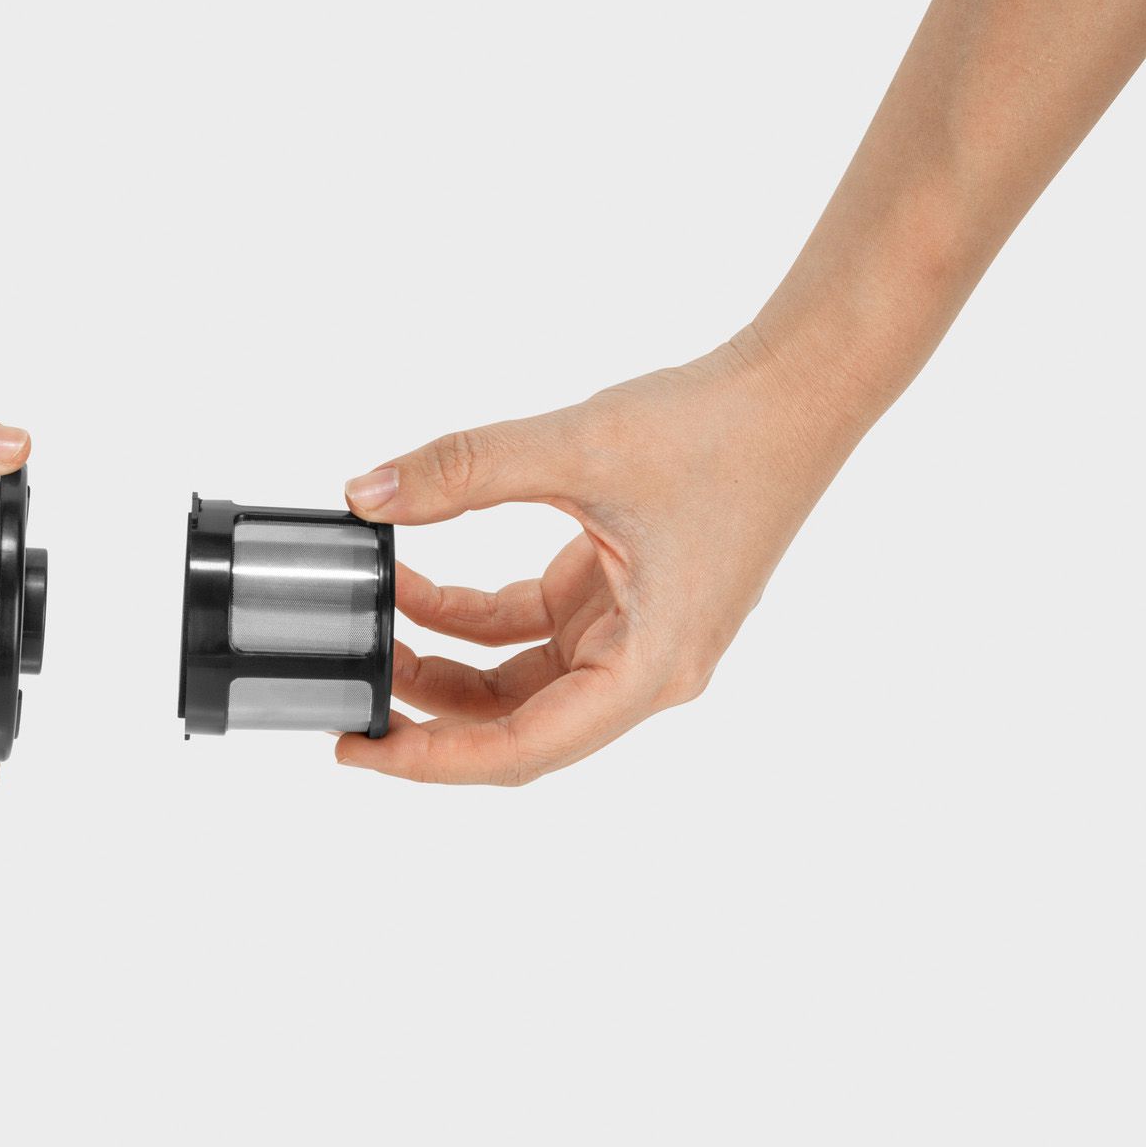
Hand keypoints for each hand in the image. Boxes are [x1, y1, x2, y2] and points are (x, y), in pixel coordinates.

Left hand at [338, 337, 851, 787]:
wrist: (797, 388)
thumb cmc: (724, 430)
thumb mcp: (579, 447)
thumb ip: (465, 471)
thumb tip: (368, 495)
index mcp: (652, 666)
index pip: (525, 746)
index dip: (434, 758)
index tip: (362, 750)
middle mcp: (646, 668)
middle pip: (515, 724)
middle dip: (427, 709)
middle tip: (349, 691)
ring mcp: (634, 635)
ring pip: (517, 681)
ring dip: (444, 657)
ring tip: (373, 621)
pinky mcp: (621, 597)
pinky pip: (530, 629)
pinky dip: (471, 613)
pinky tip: (417, 578)